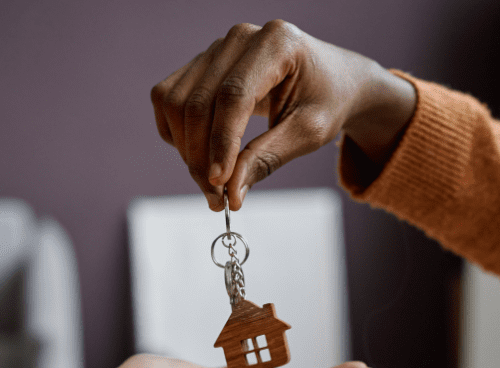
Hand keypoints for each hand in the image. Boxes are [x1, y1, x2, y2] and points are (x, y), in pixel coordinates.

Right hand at [151, 20, 416, 210]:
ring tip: (212, 185)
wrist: (331, 80)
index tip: (219, 183)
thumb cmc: (327, 101)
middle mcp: (241, 38)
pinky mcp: (201, 64)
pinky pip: (169, 100)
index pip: (234, 95)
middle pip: (199, 101)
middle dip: (201, 156)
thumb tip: (231, 192)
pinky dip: (177, 134)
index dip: (221, 142)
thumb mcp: (309, 133)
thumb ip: (268, 158)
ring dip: (186, 151)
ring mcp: (217, 48)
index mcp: (277, 42)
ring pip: (177, 102)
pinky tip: (202, 155)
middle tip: (217, 198)